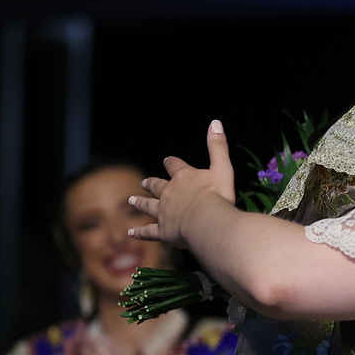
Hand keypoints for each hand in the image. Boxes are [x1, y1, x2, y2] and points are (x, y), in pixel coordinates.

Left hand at [130, 120, 236, 245]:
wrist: (208, 222)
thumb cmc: (217, 196)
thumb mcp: (222, 168)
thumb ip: (218, 146)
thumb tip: (215, 122)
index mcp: (184, 178)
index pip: (175, 166)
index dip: (171, 163)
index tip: (166, 160)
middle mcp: (169, 193)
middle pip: (157, 186)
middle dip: (151, 183)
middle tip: (143, 182)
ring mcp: (164, 213)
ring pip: (148, 206)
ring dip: (140, 202)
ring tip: (131, 200)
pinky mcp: (163, 231)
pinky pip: (148, 231)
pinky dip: (139, 232)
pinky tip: (131, 232)